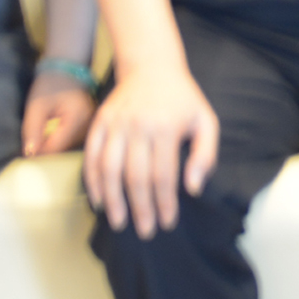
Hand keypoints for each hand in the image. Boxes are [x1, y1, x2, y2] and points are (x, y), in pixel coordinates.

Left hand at [22, 73, 97, 157]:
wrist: (66, 69)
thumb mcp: (36, 106)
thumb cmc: (49, 84)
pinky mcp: (89, 126)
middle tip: (33, 141)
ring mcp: (91, 126)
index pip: (58, 147)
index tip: (27, 151)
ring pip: (69, 147)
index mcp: (78, 119)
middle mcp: (89, 125)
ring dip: (54, 145)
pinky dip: (61, 139)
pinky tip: (53, 131)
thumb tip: (30, 154)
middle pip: (65, 149)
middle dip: (47, 148)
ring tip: (44, 133)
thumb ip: (32, 130)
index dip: (40, 151)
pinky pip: (74, 141)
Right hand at [82, 64, 218, 236]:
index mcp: (166, 127)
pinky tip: (98, 200)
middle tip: (145, 231)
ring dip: (113, 200)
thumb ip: (205, 155)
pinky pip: (92, 156)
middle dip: (141, 208)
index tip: (167, 223)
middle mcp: (138, 126)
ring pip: (109, 169)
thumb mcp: (206, 120)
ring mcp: (116, 124)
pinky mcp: (100, 122)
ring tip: (118, 222)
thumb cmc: (182, 99)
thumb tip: (193, 188)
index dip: (165, 203)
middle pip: (136, 177)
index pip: (163, 175)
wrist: (151, 66)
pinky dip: (92, 180)